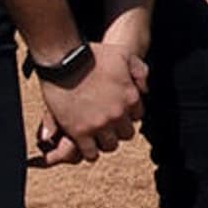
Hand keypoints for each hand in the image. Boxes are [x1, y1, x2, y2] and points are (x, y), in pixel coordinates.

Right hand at [35, 41, 148, 162]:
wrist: (63, 59)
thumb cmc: (93, 54)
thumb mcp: (125, 55)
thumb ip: (140, 70)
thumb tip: (144, 90)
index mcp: (131, 98)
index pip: (137, 116)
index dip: (126, 114)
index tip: (115, 111)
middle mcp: (118, 114)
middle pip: (126, 134)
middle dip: (117, 129)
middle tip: (105, 125)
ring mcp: (99, 124)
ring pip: (110, 145)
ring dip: (104, 141)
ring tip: (95, 135)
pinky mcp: (79, 132)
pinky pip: (90, 153)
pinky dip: (89, 151)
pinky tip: (84, 144)